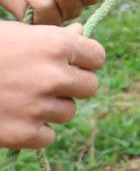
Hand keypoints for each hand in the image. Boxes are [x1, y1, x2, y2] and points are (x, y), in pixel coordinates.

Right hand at [0, 22, 106, 148]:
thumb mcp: (14, 33)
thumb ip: (50, 37)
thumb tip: (81, 35)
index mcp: (56, 45)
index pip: (96, 57)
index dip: (81, 60)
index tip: (66, 62)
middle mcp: (54, 76)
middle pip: (89, 86)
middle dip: (70, 85)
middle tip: (41, 83)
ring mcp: (39, 107)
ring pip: (68, 111)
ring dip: (50, 108)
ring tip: (18, 97)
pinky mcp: (23, 134)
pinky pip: (47, 136)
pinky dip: (33, 131)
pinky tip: (11, 117)